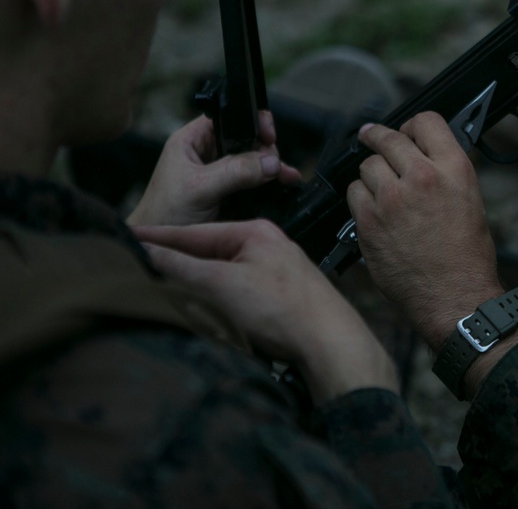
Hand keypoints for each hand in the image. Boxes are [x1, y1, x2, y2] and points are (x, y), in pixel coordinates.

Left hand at [127, 112, 300, 225]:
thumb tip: (269, 161)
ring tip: (285, 177)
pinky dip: (272, 181)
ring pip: (254, 160)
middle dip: (265, 150)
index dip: (249, 122)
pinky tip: (284, 184)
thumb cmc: (164, 216)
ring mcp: (220, 173)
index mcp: (192, 142)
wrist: (161, 249)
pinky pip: (256, 179)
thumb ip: (234, 172)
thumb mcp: (199, 189)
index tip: (267, 135)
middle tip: (273, 165)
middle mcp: (207, 153)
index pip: (226, 118)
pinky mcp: (231, 191)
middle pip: (247, 139)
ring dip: (272, 166)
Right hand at [134, 220, 397, 402]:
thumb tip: (146, 252)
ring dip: (195, 285)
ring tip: (164, 288)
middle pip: (207, 253)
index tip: (127, 235)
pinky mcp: (279, 298)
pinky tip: (206, 312)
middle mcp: (266, 247)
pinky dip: (216, 301)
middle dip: (175, 262)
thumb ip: (182, 267)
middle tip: (137, 265)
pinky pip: (235, 294)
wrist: (330, 344)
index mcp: (255, 232)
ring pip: (220, 275)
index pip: (194, 232)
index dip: (158, 237)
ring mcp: (275, 273)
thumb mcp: (223, 285)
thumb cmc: (285, 310)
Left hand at [346, 112, 503, 351]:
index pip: (426, 121)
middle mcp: (421, 177)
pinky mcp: (368, 221)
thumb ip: (444, 172)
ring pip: (366, 167)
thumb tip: (422, 155)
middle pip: (388, 138)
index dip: (412, 124)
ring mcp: (391, 199)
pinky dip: (361, 199)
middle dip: (378, 137)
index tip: (403, 130)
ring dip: (372, 175)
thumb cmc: (466, 257)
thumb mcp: (470, 200)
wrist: (454, 297)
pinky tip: (374, 211)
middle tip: (370, 136)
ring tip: (382, 191)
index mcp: (453, 169)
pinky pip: (353, 194)